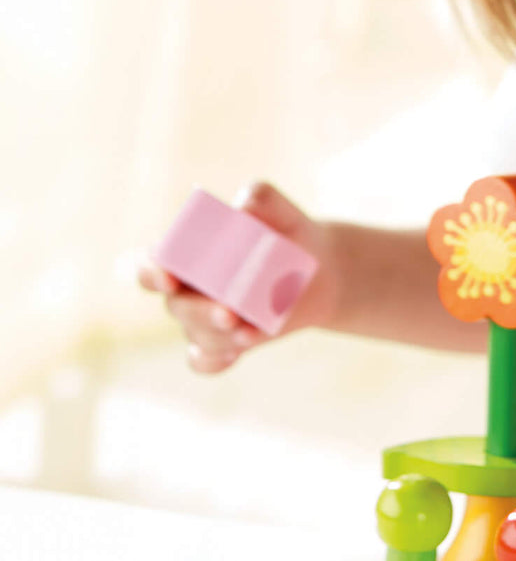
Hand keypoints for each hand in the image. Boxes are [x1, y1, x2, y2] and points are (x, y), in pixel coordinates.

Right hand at [138, 182, 339, 373]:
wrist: (320, 269)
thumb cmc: (287, 232)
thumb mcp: (281, 210)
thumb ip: (260, 198)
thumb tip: (244, 207)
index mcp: (185, 253)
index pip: (149, 264)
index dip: (149, 271)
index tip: (168, 277)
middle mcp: (185, 289)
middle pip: (175, 306)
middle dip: (199, 311)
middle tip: (228, 312)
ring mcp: (203, 320)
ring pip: (197, 336)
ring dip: (218, 337)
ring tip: (250, 332)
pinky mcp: (226, 343)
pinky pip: (205, 362)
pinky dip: (214, 361)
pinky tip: (235, 352)